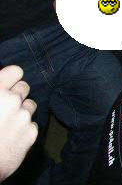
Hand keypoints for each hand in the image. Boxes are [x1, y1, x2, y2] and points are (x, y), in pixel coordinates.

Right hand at [0, 66, 37, 181]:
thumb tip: (2, 85)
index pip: (16, 71)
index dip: (11, 78)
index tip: (7, 86)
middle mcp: (12, 100)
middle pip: (24, 87)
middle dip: (17, 95)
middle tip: (5, 107)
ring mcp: (23, 116)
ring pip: (30, 105)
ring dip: (22, 111)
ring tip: (6, 124)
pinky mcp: (31, 132)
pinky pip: (32, 124)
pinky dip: (24, 129)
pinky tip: (11, 137)